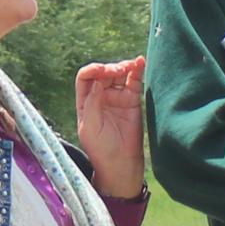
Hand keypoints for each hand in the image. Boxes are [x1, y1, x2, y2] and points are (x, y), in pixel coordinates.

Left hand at [72, 56, 148, 197]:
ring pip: (119, 74)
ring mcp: (116, 97)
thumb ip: (92, 103)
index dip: (92, 70)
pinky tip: (139, 62)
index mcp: (85, 102)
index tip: (101, 71)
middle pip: (103, 73)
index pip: (85, 78)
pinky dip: (137, 70)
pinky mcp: (132, 100)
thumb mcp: (89, 127)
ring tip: (129, 67)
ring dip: (123, 66)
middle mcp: (100, 96)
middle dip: (109, 69)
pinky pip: (134, 81)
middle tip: (117, 72)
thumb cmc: (101, 149)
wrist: (121, 163)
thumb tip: (97, 81)